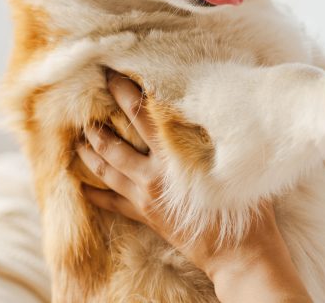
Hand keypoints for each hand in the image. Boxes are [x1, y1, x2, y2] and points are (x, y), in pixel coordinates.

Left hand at [77, 73, 310, 300]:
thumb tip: (217, 103)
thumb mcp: (234, 161)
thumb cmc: (244, 203)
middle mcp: (153, 175)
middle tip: (87, 97)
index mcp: (174, 156)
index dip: (127, 92)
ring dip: (90, 151)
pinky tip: (82, 187)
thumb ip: (218, 133)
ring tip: (80, 136)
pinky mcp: (146, 215)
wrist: (238, 252)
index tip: (115, 72)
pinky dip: (96, 194)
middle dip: (99, 118)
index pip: (143, 115)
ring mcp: (145, 197)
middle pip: (116, 140)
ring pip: (107, 169)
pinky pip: (113, 203)